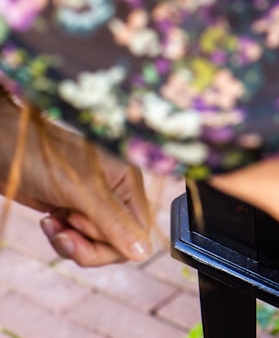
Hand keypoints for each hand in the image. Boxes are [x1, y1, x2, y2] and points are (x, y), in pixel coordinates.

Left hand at [1, 102, 152, 266]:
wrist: (4, 148)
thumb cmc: (43, 158)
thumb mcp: (82, 192)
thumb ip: (114, 222)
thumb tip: (144, 252)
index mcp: (128, 181)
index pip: (140, 229)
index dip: (116, 242)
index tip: (85, 231)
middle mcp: (116, 193)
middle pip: (119, 242)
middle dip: (90, 244)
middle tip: (66, 230)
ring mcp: (94, 203)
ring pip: (97, 244)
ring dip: (72, 242)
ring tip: (52, 223)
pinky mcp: (74, 210)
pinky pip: (79, 239)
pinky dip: (62, 237)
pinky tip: (49, 220)